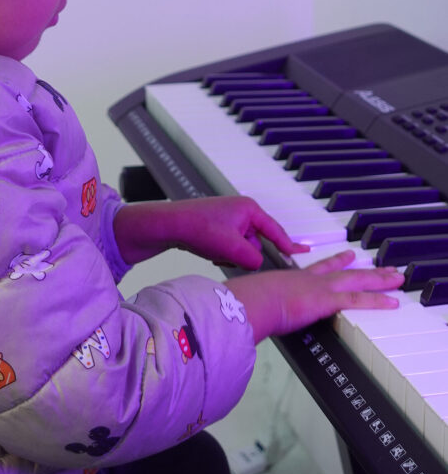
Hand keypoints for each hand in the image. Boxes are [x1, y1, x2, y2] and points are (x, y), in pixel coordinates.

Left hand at [170, 195, 308, 269]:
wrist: (170, 225)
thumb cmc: (198, 227)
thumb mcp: (231, 248)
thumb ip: (253, 258)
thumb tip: (257, 263)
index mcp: (249, 210)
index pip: (275, 230)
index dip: (289, 245)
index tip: (303, 252)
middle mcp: (242, 212)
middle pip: (257, 243)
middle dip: (244, 254)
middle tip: (226, 253)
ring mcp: (230, 220)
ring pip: (243, 249)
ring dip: (232, 256)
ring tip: (214, 250)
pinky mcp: (220, 229)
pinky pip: (231, 248)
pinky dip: (223, 254)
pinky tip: (209, 251)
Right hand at [224, 249, 403, 342]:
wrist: (250, 301)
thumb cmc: (247, 304)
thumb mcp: (256, 303)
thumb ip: (261, 310)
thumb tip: (252, 320)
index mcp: (294, 280)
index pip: (320, 269)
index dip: (336, 262)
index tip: (347, 256)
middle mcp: (310, 280)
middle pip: (345, 273)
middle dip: (365, 270)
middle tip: (383, 267)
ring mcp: (320, 288)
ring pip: (357, 282)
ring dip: (379, 279)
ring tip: (396, 277)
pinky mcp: (325, 300)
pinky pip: (357, 300)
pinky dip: (377, 300)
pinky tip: (392, 301)